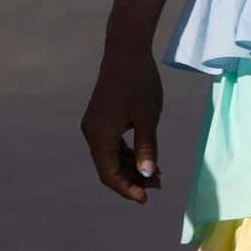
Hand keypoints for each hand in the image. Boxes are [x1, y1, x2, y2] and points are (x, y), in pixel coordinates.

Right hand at [80, 45, 163, 202]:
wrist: (126, 51)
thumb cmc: (139, 83)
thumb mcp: (147, 119)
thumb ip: (146, 149)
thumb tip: (147, 175)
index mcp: (99, 135)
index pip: (108, 174)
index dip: (126, 189)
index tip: (145, 199)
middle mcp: (92, 132)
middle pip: (108, 167)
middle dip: (132, 180)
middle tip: (158, 186)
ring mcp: (95, 125)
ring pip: (110, 157)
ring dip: (131, 168)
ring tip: (157, 175)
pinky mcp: (102, 118)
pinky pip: (112, 144)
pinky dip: (127, 154)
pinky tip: (145, 159)